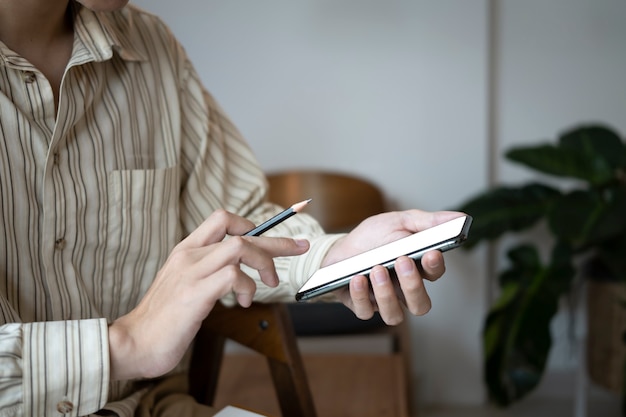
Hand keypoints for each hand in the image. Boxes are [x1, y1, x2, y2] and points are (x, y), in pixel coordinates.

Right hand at [108, 209, 309, 379]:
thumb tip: (236, 272)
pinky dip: (248, 287)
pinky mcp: (195, 293)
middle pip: (240, 232)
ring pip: (240, 247)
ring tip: (270, 283)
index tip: (271, 236)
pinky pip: (233, 276)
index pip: (222, 219)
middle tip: (299, 246)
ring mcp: (191, 272)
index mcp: (186, 250)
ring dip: (265, 263)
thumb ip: (206, 272)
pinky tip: (244, 303)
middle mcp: (189, 255)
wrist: (133, 343)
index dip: (251, 223)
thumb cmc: (162, 319)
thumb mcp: (184, 285)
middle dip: (276, 239)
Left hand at [323, 209, 463, 324]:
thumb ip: (429, 222)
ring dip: (386, 294)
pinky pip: (365, 311)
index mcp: (417, 268)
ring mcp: (383, 301)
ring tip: (376, 269)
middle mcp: (403, 289)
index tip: (431, 253)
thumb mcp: (400, 221)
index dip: (435, 266)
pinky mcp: (361, 306)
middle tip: (401, 261)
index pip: (435, 274)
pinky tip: (357, 278)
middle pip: (420, 304)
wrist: (340, 248)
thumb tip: (461, 219)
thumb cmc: (374, 237)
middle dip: (413, 285)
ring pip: (394, 315)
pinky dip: (361, 296)